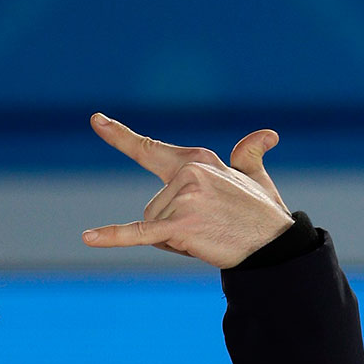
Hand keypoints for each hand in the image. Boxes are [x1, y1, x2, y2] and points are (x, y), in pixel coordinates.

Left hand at [82, 113, 293, 268]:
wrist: (275, 244)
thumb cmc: (263, 214)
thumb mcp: (255, 179)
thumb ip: (249, 156)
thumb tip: (267, 135)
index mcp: (197, 160)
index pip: (149, 150)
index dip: (120, 136)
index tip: (96, 120)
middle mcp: (188, 173)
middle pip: (153, 207)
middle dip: (173, 226)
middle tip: (209, 227)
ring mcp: (184, 198)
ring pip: (152, 227)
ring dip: (175, 240)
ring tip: (208, 236)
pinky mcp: (180, 226)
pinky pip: (139, 233)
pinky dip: (113, 237)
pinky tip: (87, 238)